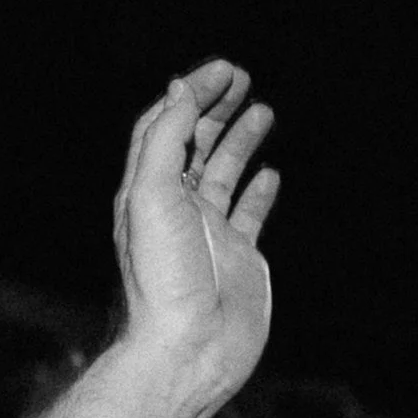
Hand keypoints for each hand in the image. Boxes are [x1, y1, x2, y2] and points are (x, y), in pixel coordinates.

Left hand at [111, 60, 276, 409]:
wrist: (187, 348)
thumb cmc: (164, 277)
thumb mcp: (152, 195)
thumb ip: (164, 140)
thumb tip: (178, 89)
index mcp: (147, 190)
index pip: (164, 127)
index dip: (190, 94)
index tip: (221, 70)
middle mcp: (175, 207)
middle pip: (193, 143)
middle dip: (215, 107)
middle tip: (242, 78)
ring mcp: (208, 232)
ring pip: (222, 172)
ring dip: (239, 140)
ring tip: (262, 110)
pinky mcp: (238, 256)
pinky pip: (248, 214)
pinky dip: (258, 190)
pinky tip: (270, 174)